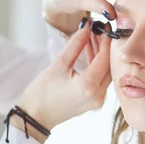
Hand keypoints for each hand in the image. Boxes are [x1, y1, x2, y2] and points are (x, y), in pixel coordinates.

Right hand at [15, 23, 111, 143]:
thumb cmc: (42, 93)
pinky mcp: (94, 101)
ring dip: (101, 54)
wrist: (36, 117)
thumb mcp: (59, 65)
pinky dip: (97, 65)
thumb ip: (75, 45)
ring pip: (106, 72)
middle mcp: (98, 95)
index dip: (106, 40)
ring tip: (92, 37)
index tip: (105, 26)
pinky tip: (90, 51)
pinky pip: (101, 79)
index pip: (104, 58)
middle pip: (108, 65)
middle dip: (105, 46)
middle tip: (99, 29)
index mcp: (89, 86)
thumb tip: (87, 27)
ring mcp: (98, 100)